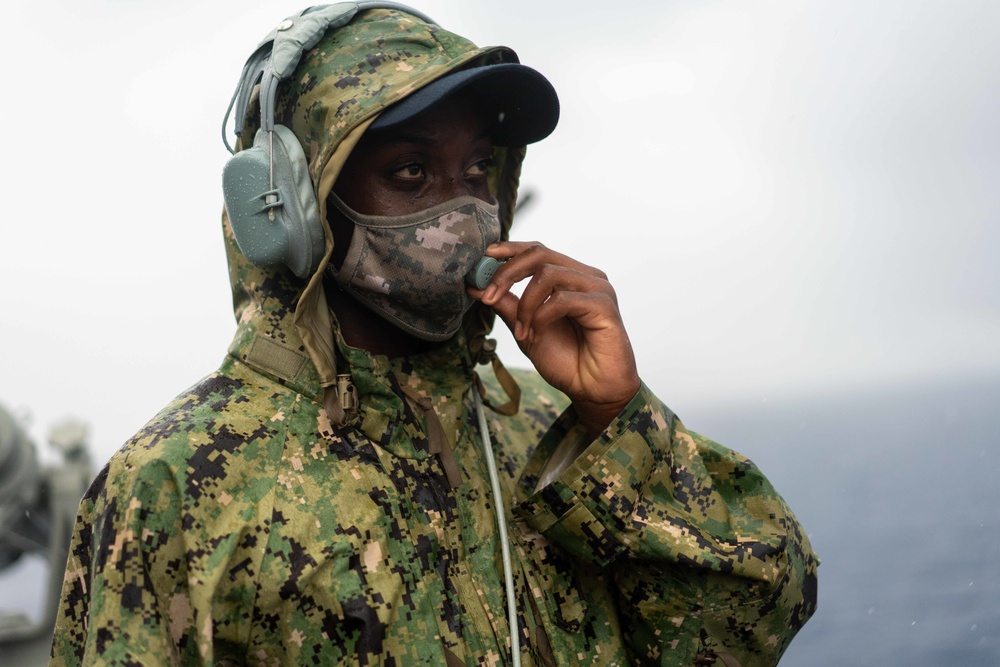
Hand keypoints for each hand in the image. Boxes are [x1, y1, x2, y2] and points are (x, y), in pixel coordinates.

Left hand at [470, 241, 640, 437]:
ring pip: (548, 274)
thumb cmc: (567, 361)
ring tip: (521, 331)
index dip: (509, 250)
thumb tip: (476, 285)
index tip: (483, 257)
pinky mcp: (604, 305)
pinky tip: (537, 336)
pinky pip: (561, 299)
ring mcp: (597, 288)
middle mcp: (585, 277)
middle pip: (540, 254)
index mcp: (570, 277)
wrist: (594, 391)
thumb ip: (507, 305)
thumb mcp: (526, 329)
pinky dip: (541, 317)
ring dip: (525, 305)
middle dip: (507, 272)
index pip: (537, 251)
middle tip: (488, 296)